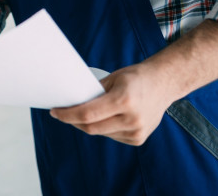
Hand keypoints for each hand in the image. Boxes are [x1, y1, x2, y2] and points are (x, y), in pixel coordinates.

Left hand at [50, 63, 173, 145]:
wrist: (163, 84)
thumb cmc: (135, 77)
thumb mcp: (113, 78)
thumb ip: (95, 92)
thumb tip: (73, 101)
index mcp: (123, 101)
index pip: (87, 114)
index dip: (67, 114)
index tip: (54, 112)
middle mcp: (131, 119)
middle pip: (91, 127)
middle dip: (72, 121)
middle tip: (61, 113)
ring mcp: (137, 132)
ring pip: (100, 133)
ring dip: (86, 125)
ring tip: (77, 113)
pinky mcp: (138, 139)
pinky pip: (111, 136)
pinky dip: (101, 128)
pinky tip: (97, 119)